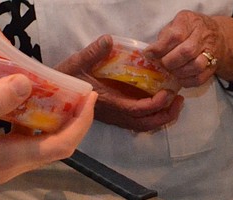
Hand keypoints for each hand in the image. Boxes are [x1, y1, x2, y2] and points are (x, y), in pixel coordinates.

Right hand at [0, 74, 96, 199]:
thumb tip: (27, 83)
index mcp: (10, 159)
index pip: (61, 145)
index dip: (81, 123)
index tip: (88, 97)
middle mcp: (11, 166)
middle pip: (53, 144)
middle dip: (68, 117)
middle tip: (70, 88)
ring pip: (35, 141)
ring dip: (46, 118)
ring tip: (44, 88)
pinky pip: (15, 139)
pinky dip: (22, 119)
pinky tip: (11, 99)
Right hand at [55, 35, 183, 131]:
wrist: (53, 95)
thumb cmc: (65, 79)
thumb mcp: (76, 63)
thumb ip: (92, 53)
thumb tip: (108, 40)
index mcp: (107, 103)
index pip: (136, 110)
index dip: (154, 104)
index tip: (167, 93)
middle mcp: (113, 114)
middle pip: (144, 123)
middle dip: (165, 115)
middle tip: (180, 100)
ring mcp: (114, 117)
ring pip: (142, 126)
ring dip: (161, 118)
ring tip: (175, 104)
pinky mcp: (114, 116)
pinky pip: (137, 123)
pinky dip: (152, 118)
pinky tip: (161, 107)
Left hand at [145, 11, 232, 87]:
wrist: (215, 36)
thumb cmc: (188, 31)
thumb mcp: (175, 26)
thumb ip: (163, 38)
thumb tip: (150, 53)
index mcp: (190, 21)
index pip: (175, 35)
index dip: (160, 48)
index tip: (149, 54)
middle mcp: (202, 35)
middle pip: (186, 51)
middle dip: (170, 61)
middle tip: (163, 65)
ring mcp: (210, 51)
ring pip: (196, 66)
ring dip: (179, 72)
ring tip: (172, 72)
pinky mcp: (213, 66)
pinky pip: (200, 78)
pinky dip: (187, 81)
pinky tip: (180, 78)